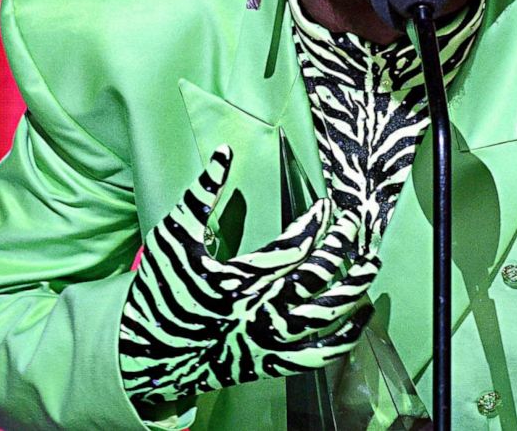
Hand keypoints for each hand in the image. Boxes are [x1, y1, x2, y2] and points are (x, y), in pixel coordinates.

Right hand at [119, 146, 378, 410]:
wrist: (146, 353)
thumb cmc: (161, 290)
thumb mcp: (173, 235)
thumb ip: (200, 193)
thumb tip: (225, 151)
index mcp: (239, 278)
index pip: (294, 246)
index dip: (316, 223)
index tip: (327, 207)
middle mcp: (259, 311)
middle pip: (317, 276)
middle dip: (342, 246)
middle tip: (356, 224)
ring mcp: (268, 341)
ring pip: (325, 316)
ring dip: (354, 288)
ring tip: (370, 263)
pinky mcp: (271, 364)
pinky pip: (318, 356)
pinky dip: (345, 338)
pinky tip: (362, 318)